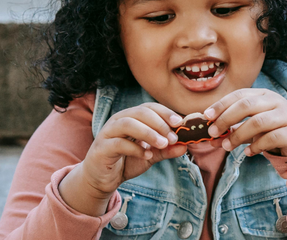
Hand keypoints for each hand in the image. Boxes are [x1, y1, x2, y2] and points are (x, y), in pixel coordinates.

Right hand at [62, 103, 186, 215]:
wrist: (101, 179)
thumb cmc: (126, 161)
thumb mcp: (150, 155)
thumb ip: (166, 150)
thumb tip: (185, 146)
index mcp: (131, 118)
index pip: (149, 107)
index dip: (165, 112)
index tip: (180, 122)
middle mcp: (119, 121)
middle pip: (140, 112)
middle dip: (160, 123)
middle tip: (173, 137)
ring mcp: (108, 133)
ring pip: (128, 123)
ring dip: (148, 132)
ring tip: (163, 144)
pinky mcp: (101, 148)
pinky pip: (119, 143)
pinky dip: (135, 148)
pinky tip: (146, 155)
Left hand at [204, 88, 286, 156]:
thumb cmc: (273, 128)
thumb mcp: (253, 126)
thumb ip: (234, 130)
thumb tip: (210, 140)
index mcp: (264, 95)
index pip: (240, 94)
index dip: (222, 104)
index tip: (207, 116)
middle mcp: (275, 101)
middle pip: (247, 105)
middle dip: (227, 119)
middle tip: (213, 133)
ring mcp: (286, 115)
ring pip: (258, 122)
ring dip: (238, 135)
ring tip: (227, 147)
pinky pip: (271, 138)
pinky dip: (256, 146)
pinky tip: (248, 153)